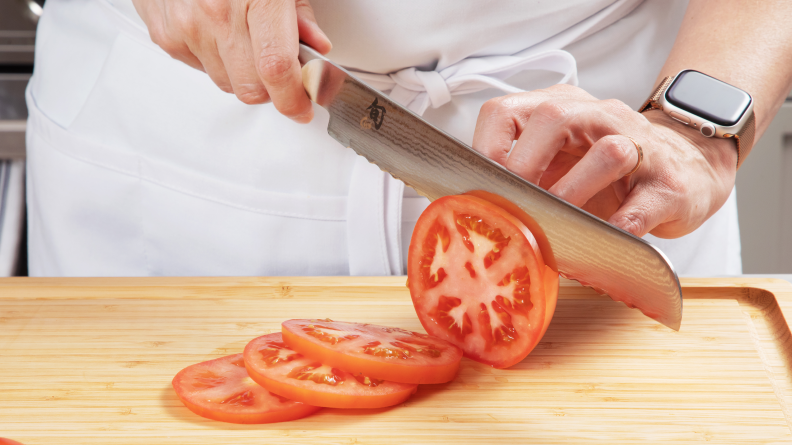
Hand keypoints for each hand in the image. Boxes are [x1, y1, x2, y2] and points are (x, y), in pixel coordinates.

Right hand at [132, 0, 331, 121]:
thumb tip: (317, 47)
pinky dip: (214, 58)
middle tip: (278, 64)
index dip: (293, 99)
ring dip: (241, 72)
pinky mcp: (165, 34)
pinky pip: (200, 69)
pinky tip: (217, 30)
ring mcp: (186, 26)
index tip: (303, 107)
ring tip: (243, 35)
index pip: (277, 69)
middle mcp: (215, 14)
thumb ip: (299, 13)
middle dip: (271, 87)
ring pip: (226, 83)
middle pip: (252, 88)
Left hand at [472, 84, 737, 237]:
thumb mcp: (559, 161)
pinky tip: (601, 240)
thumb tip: (472, 211)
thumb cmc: (609, 172)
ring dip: (573, 193)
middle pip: (553, 117)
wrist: (688, 168)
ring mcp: (641, 147)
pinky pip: (643, 205)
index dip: (486, 151)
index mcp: (562, 108)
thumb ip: (522, 174)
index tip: (480, 189)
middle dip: (523, 167)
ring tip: (558, 224)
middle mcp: (600, 118)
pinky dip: (618, 228)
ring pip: (609, 152)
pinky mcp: (669, 186)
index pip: (506, 112)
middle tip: (514, 206)